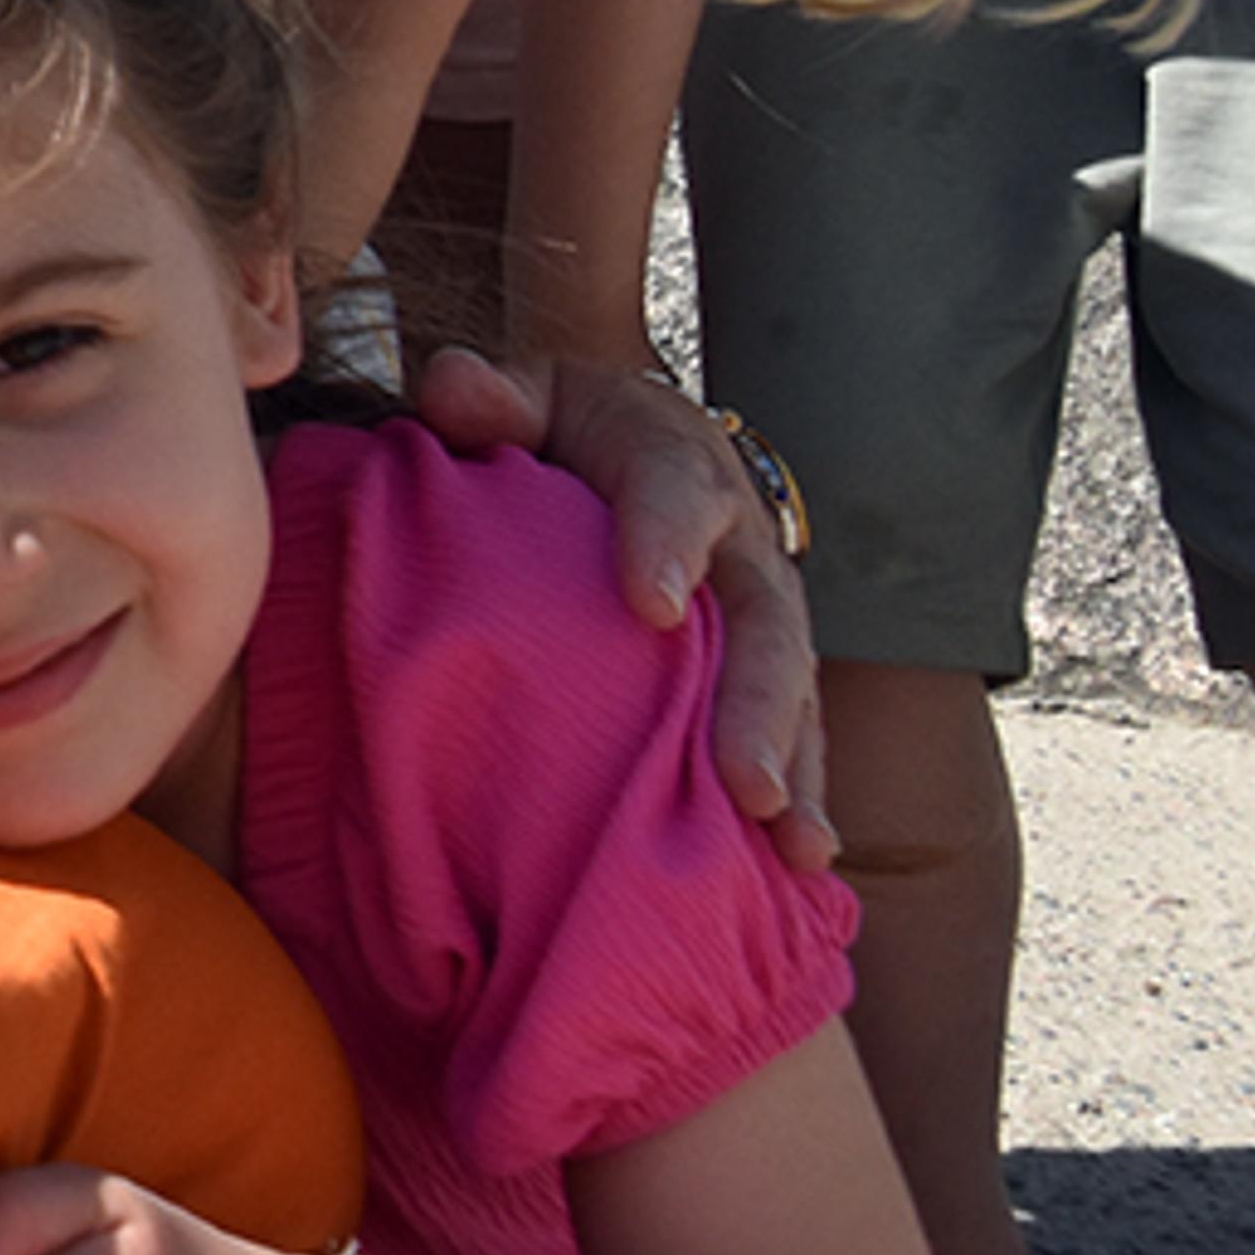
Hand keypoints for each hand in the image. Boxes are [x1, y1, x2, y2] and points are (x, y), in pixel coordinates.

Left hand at [411, 346, 831, 869]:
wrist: (627, 440)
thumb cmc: (563, 430)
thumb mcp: (529, 395)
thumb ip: (492, 396)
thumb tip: (453, 386)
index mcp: (672, 460)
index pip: (674, 491)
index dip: (666, 541)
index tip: (649, 603)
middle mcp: (736, 540)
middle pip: (763, 617)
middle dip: (758, 700)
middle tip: (745, 782)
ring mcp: (757, 611)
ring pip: (794, 689)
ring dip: (795, 766)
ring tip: (791, 842)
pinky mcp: (765, 670)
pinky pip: (794, 732)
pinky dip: (800, 795)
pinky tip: (798, 868)